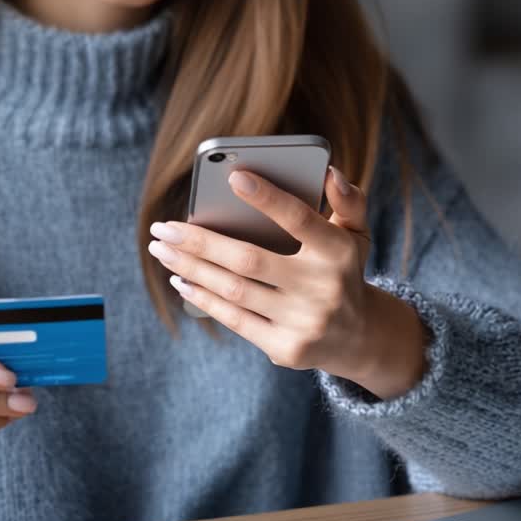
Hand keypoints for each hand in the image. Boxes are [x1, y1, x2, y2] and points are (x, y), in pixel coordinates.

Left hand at [148, 166, 426, 398]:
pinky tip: (181, 280)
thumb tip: (327, 171)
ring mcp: (303, 322)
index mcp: (338, 253)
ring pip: (234, 290)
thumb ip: (347, 201)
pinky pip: (235, 320)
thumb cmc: (344, 272)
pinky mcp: (285, 348)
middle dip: (199, 242)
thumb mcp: (356, 234)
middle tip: (162, 227)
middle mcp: (322, 289)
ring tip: (162, 250)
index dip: (267, 198)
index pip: (299, 220)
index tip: (234, 176)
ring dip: (190, 268)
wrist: (358, 337)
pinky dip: (203, 298)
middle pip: (249, 260)